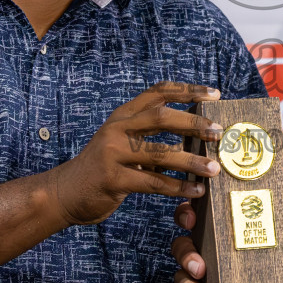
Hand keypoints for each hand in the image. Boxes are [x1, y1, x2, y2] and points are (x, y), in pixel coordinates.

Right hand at [45, 82, 223, 226]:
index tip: (214, 93)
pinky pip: (153, 182)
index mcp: (123, 115)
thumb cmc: (103, 167)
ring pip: (161, 154)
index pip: (158, 92)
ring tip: (214, 169)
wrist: (64, 192)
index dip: (187, 90)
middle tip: (218, 132)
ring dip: (191, 162)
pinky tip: (195, 191)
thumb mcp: (121, 141)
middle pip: (161, 117)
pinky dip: (178, 187)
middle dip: (193, 123)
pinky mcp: (113, 179)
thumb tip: (195, 133)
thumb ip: (148, 134)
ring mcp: (113, 153)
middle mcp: (117, 129)